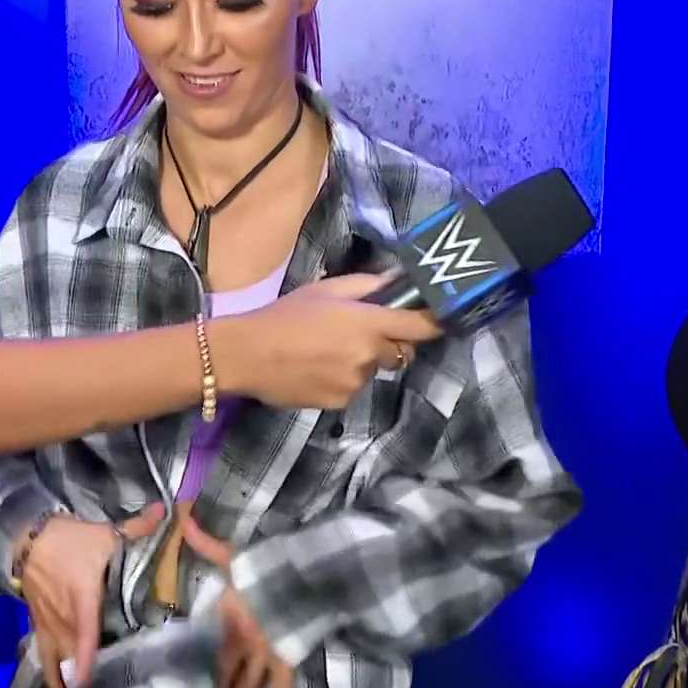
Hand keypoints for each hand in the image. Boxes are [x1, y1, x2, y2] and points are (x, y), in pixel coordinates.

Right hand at [21, 505, 164, 687]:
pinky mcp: (40, 624)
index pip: (85, 629)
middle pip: (74, 650)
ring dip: (65, 681)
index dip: (87, 654)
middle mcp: (64, 616)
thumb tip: (167, 512)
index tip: (87, 680)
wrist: (29, 538)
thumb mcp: (105, 534)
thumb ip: (137, 529)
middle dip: (83, 675)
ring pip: (58, 657)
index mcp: (82, 596)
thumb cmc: (70, 540)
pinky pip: (44, 654)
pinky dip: (51, 676)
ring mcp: (50, 623)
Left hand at [183, 520, 293, 687]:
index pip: (207, 654)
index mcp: (228, 620)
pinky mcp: (286, 656)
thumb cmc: (269, 564)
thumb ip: (207, 543)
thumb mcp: (235, 555)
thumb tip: (183, 518)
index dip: (194, 675)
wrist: (306, 571)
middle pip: (224, 680)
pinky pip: (283, 687)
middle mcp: (244, 642)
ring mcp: (266, 652)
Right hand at [213, 273, 440, 409]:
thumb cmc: (284, 315)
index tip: (440, 321)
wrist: (247, 355)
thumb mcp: (325, 290)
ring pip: (372, 372)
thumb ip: (365, 286)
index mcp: (368, 323)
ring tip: (325, 353)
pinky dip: (342, 381)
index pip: (419, 327)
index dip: (433, 325)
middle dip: (388, 344)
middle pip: (400, 352)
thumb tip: (393, 283)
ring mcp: (356, 383)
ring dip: (361, 363)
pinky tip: (315, 371)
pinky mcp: (341, 403)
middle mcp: (369, 355)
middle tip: (357, 334)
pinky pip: (352, 389)